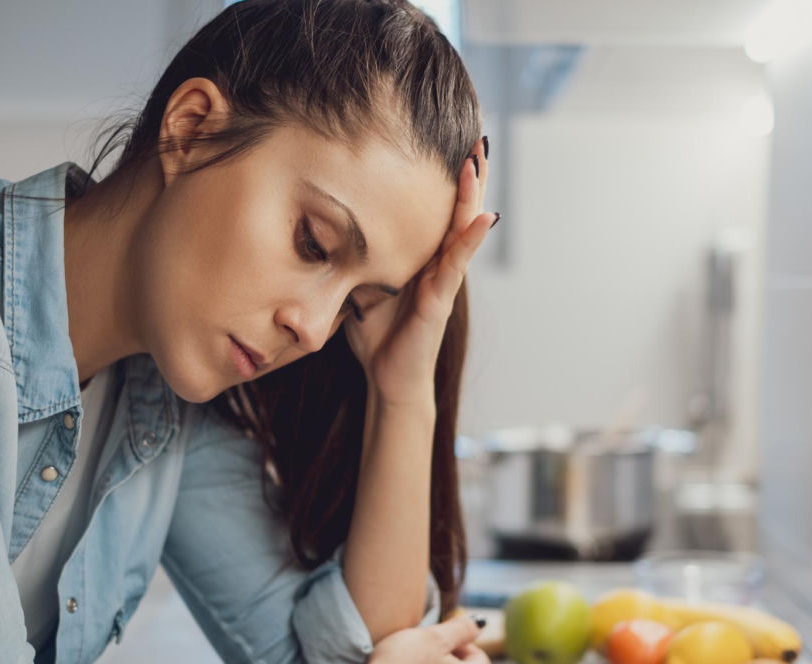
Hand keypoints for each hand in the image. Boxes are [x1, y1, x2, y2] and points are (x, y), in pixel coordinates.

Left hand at [343, 136, 496, 405]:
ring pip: (461, 229)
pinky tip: (483, 219)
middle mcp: (436, 263)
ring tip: (477, 161)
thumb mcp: (361, 284)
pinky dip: (470, 240)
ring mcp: (443, 280)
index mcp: (418, 257)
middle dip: (465, 175)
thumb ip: (357, 256)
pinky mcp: (441, 300)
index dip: (441, 179)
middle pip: (455, 210)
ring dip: (470, 195)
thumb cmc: (378, 334)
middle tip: (473, 137)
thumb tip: (328, 224)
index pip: (432, 210)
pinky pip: (457, 264)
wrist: (389, 378)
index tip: (442, 140)